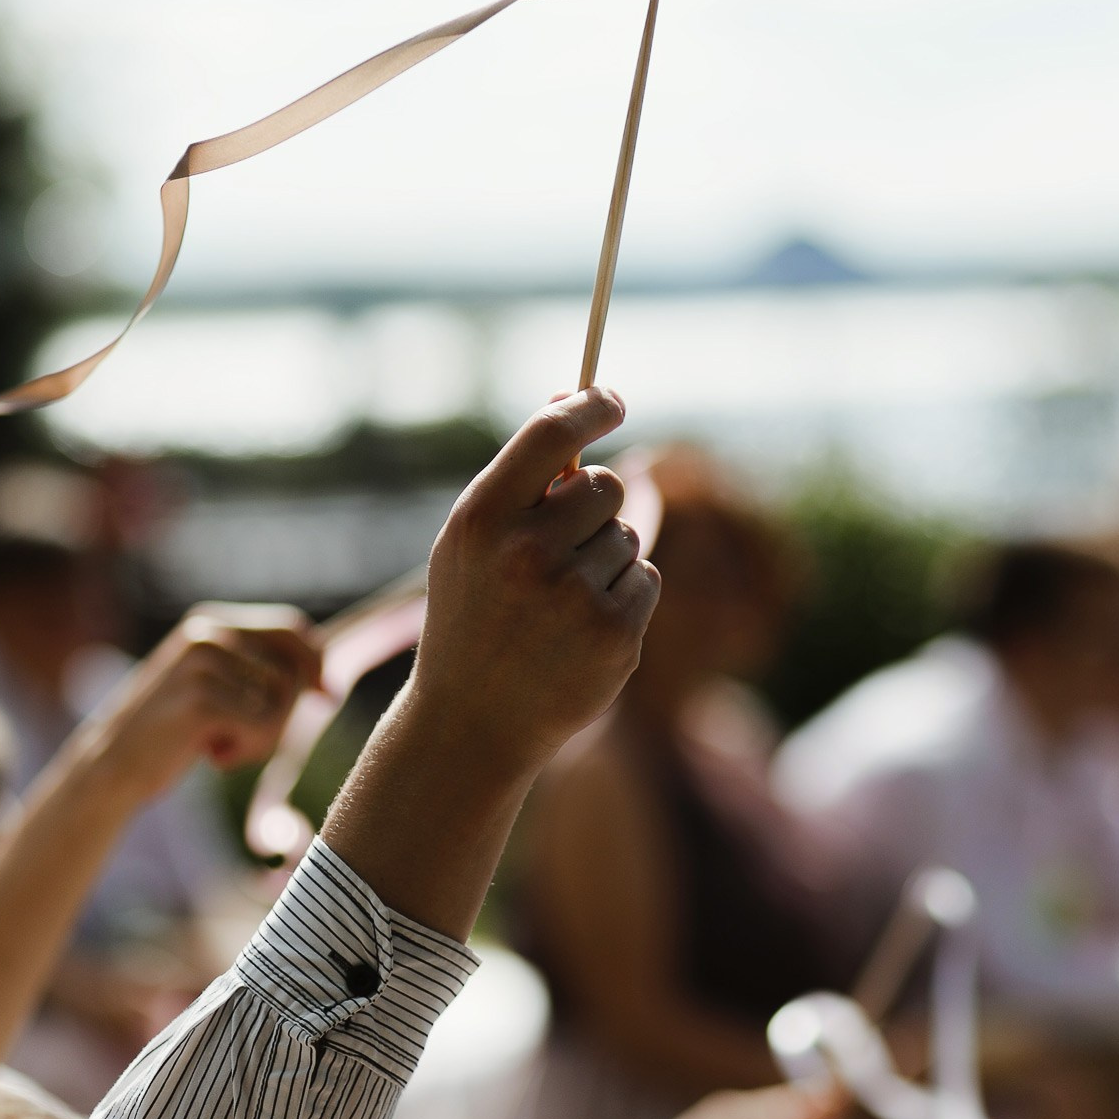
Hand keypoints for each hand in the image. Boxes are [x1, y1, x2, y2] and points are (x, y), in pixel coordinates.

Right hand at [64, 602, 322, 801]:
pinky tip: (213, 755)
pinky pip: (264, 728)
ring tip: (222, 744)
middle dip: (288, 711)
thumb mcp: (213, 686)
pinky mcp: (201, 700)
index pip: (292, 627)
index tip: (326, 697)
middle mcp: (208, 632)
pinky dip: (246, 752)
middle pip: (293, 670)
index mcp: (211, 621)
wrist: (111, 766)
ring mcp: (202, 664)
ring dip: (264, 738)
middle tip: (252, 737)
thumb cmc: (172, 732)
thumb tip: (326, 675)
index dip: (317, 662)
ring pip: (282, 704)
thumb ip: (258, 669)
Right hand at [407, 388, 659, 775]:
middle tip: (561, 549)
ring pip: (628, 536)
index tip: (612, 399)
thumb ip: (522, 476)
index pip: (552, 433)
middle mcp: (527, 552)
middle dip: (595, 508)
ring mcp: (574, 596)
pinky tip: (581, 631)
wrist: (472, 722)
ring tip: (558, 603)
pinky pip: (646, 579)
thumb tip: (571, 395)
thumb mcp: (473, 542)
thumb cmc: (473, 616)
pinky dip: (625, 598)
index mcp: (482, 518)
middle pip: (606, 485)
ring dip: (606, 560)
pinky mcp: (615, 634)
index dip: (591, 404)